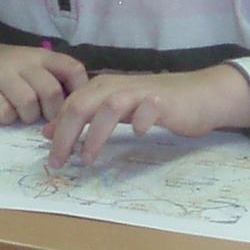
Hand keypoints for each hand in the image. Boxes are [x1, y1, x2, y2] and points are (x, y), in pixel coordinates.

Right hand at [0, 40, 88, 124]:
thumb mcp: (26, 63)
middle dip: (51, 113)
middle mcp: (21, 61)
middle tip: (43, 118)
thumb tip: (77, 104)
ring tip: (20, 114)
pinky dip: (7, 119)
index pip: (72, 68)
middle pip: (51, 92)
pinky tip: (1, 112)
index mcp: (38, 55)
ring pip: (29, 104)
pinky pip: (5, 113)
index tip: (73, 107)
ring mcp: (0, 75)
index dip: (79, 92)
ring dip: (28, 117)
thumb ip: (49, 76)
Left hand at [41, 65, 249, 168]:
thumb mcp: (115, 110)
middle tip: (58, 162)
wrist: (199, 95)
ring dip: (95, 134)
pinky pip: (148, 109)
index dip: (56, 131)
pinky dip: (140, 120)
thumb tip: (50, 131)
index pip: (70, 105)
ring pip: (110, 106)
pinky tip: (138, 133)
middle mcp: (117, 86)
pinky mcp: (163, 102)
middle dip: (66, 135)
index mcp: (102, 87)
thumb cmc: (154, 104)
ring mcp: (141, 92)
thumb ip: (85, 117)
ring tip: (87, 159)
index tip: (50, 158)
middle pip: (82, 104)